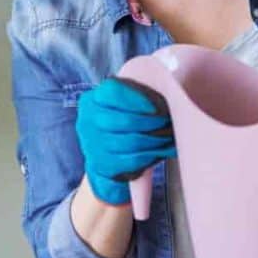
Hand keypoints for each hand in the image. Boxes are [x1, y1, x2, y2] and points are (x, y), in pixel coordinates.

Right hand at [76, 77, 176, 204]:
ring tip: (170, 136)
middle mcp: (87, 121)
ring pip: (130, 142)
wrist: (106, 149)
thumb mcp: (124, 101)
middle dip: (152, 122)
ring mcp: (91, 145)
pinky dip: (150, 155)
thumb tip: (168, 93)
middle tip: (168, 122)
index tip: (157, 106)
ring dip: (156, 140)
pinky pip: (131, 160)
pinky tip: (161, 150)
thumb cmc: (122, 117)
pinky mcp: (101, 165)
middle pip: (124, 120)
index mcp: (91, 100)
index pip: (114, 92)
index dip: (138, 99)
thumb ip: (138, 94)